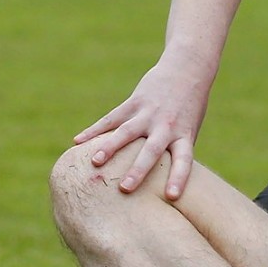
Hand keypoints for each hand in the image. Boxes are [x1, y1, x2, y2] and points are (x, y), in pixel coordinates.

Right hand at [72, 51, 213, 198]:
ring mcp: (148, 114)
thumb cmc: (189, 110)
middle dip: (138, 170)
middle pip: (151, 150)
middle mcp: (166, 126)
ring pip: (126, 132)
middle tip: (125, 187)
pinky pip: (111, 119)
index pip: (184, 160)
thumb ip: (173, 153)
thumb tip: (155, 183)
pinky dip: (94, 130)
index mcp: (184, 136)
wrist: (187, 71)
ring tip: (95, 163)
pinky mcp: (134, 103)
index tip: (173, 196)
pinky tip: (77, 141)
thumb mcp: (189, 131)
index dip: (179, 178)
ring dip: (110, 147)